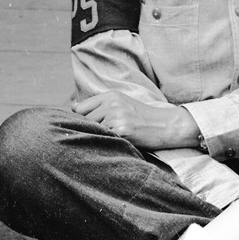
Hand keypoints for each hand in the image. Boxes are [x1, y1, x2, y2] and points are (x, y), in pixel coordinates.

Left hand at [70, 89, 201, 149]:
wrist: (165, 125)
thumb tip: (73, 111)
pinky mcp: (122, 130)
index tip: (84, 127)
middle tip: (98, 137)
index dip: (80, 120)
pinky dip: (104, 144)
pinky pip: (103, 139)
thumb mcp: (122, 104)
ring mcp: (117, 116)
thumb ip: (100, 107)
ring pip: (91, 130)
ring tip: (108, 140)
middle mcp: (112, 103)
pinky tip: (114, 144)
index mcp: (110, 95)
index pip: (79, 108)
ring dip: (95, 138)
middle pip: (82, 120)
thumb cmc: (142, 118)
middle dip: (87, 130)